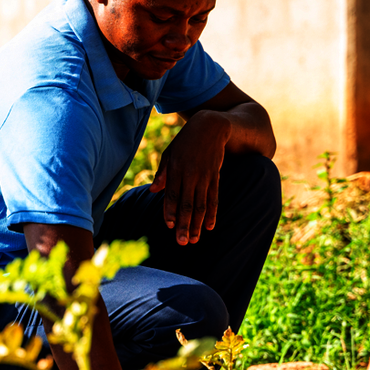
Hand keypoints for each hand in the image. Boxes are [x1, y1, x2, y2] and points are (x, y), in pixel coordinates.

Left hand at [149, 110, 229, 244]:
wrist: (210, 127)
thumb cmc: (185, 142)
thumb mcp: (170, 153)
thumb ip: (162, 173)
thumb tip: (153, 191)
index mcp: (176, 169)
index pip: (172, 194)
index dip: (170, 210)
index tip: (169, 226)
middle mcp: (191, 175)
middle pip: (187, 204)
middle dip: (184, 224)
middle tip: (182, 242)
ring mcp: (204, 177)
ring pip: (201, 205)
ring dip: (198, 224)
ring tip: (195, 240)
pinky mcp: (215, 177)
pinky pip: (214, 198)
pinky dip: (213, 213)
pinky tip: (211, 226)